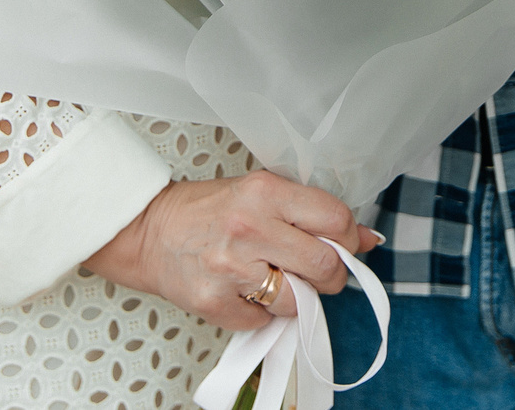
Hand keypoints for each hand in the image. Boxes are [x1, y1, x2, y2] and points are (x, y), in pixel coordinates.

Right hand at [85, 170, 383, 329]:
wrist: (147, 232)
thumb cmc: (206, 210)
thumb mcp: (261, 194)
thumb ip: (311, 213)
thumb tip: (367, 238)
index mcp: (264, 193)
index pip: (335, 221)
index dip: (349, 239)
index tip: (344, 245)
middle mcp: (249, 229)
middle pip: (325, 266)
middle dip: (331, 276)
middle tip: (317, 272)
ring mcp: (231, 269)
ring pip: (299, 300)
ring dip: (297, 297)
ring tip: (276, 279)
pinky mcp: (216, 303)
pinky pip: (265, 321)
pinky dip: (262, 313)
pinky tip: (245, 291)